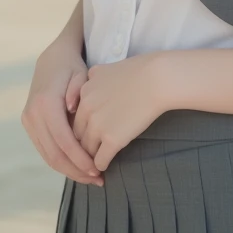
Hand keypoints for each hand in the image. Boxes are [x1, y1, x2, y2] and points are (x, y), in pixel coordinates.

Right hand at [22, 45, 103, 185]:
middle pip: (54, 154)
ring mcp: (28, 120)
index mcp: (46, 103)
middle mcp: (33, 114)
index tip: (98, 169)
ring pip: (48, 156)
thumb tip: (72, 109)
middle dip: (76, 170)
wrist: (53, 57)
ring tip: (91, 177)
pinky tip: (78, 166)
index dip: (80, 159)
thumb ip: (78, 90)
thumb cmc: (72, 66)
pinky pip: (45, 150)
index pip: (63, 141)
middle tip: (98, 179)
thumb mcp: (80, 73)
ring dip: (69, 170)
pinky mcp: (29, 125)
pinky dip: (61, 162)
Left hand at [73, 52, 166, 171]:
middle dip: (84, 143)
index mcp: (84, 92)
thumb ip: (95, 75)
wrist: (157, 79)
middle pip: (78, 135)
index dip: (84, 126)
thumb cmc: (139, 70)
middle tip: (92, 149)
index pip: (76, 117)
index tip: (90, 132)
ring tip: (98, 160)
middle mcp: (86, 110)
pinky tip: (106, 165)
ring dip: (92, 156)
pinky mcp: (112, 140)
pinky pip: (100, 160)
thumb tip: (91, 77)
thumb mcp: (108, 67)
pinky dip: (102, 164)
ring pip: (87, 150)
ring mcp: (98, 126)